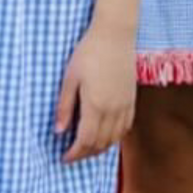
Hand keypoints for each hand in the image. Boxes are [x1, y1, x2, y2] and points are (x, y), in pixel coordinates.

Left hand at [55, 23, 136, 161]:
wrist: (115, 35)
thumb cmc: (88, 53)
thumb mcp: (70, 78)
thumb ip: (65, 106)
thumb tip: (59, 131)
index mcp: (95, 105)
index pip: (86, 141)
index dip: (74, 153)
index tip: (64, 157)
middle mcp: (113, 110)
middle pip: (100, 143)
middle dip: (85, 154)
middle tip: (73, 155)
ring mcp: (125, 105)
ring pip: (114, 138)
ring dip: (100, 148)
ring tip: (87, 149)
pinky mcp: (132, 99)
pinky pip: (125, 127)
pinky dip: (115, 138)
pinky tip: (106, 136)